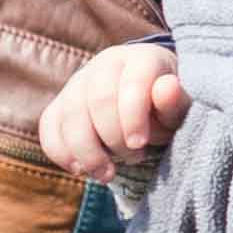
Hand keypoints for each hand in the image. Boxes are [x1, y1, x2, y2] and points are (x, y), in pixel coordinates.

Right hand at [42, 39, 186, 182]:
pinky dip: (61, 151)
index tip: (140, 145)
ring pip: (70, 115)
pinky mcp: (59, 103)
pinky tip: (80, 169)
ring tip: (107, 174)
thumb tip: (167, 86)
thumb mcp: (182, 107)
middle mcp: (105, 64)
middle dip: (113, 138)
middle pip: (98, 100)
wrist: (147, 104)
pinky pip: (49, 126)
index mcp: (142, 58)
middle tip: (134, 158)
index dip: (133, 117)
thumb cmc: (168, 107)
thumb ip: (177, 101)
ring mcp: (78, 82)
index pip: (132, 83)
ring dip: (86, 151)